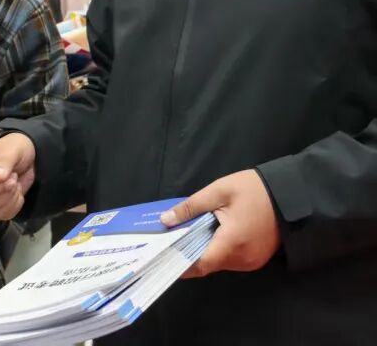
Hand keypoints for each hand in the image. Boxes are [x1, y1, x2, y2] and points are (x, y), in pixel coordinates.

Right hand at [0, 133, 36, 219]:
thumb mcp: (11, 149)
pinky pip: (3, 216)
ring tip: (15, 184)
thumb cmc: (15, 148)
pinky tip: (17, 193)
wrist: (26, 157)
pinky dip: (15, 207)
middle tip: (14, 178)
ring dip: (11, 200)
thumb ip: (4, 162)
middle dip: (6, 194)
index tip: (10, 180)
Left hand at [161, 169, 280, 278]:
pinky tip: (210, 234)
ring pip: (220, 262)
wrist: (291, 194)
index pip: (201, 264)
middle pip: (209, 263)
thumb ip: (190, 207)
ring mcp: (252, 260)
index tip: (163, 258)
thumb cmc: (254, 190)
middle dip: (190, 253)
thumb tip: (166, 220)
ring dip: (205, 250)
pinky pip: (232, 258)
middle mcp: (243, 258)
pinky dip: (219, 249)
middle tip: (171, 240)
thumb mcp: (218, 191)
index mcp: (232, 243)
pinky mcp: (257, 258)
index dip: (181, 264)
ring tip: (188, 234)